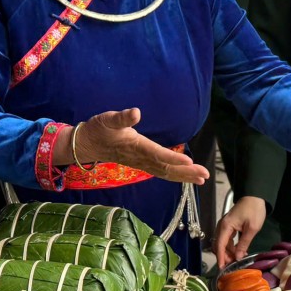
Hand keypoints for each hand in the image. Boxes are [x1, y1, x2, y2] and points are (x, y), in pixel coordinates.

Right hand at [71, 108, 208, 184]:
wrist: (86, 144)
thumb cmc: (98, 129)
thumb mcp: (107, 119)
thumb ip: (122, 117)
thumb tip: (136, 112)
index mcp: (135, 146)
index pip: (157, 154)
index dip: (173, 158)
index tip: (189, 161)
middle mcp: (140, 158)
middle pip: (166, 167)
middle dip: (186, 172)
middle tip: (204, 175)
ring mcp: (141, 163)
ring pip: (165, 173)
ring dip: (184, 176)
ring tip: (202, 179)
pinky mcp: (142, 164)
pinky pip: (161, 172)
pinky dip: (175, 175)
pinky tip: (186, 176)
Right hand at [214, 196, 266, 267]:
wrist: (255, 196)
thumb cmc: (254, 211)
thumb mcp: (251, 229)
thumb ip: (244, 244)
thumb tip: (238, 258)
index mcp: (225, 226)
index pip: (219, 245)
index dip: (220, 257)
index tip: (222, 268)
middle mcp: (222, 226)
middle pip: (219, 245)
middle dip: (224, 256)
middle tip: (233, 266)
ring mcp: (225, 225)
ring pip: (223, 243)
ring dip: (228, 252)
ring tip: (238, 260)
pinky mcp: (229, 225)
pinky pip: (227, 239)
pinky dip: (231, 246)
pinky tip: (239, 251)